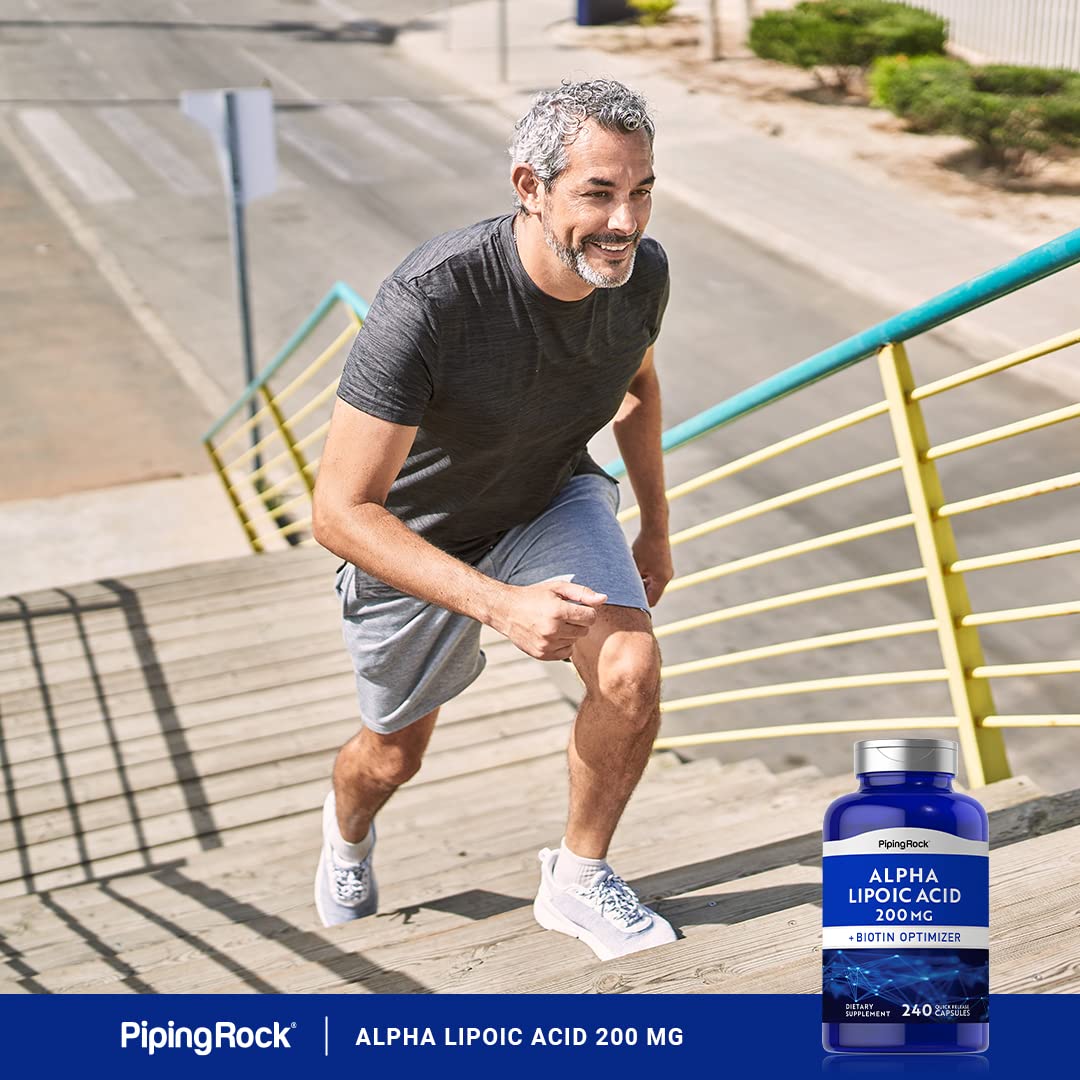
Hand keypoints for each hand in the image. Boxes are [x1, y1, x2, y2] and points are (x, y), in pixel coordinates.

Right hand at [489, 579, 607, 660]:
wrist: (506, 611)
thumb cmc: (534, 596)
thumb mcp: (558, 588)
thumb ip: (582, 593)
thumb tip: (604, 599)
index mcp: (558, 611)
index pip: (591, 617)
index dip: (587, 611)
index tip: (576, 608)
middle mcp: (552, 629)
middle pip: (584, 630)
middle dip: (578, 622)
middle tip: (563, 615)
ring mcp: (547, 644)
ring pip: (575, 641)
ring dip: (570, 633)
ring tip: (554, 624)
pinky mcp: (542, 654)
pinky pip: (566, 653)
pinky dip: (563, 644)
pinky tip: (551, 634)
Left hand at [632, 528, 673, 606]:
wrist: (655, 528)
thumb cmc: (644, 546)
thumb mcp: (635, 566)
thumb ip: (632, 581)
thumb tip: (624, 592)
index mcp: (661, 580)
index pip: (651, 601)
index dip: (638, 604)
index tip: (626, 605)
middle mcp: (667, 578)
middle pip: (652, 594)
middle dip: (639, 594)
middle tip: (625, 594)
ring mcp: (667, 572)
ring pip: (652, 586)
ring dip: (642, 585)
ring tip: (629, 580)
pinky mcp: (664, 566)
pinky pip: (654, 578)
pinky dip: (645, 578)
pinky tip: (635, 572)